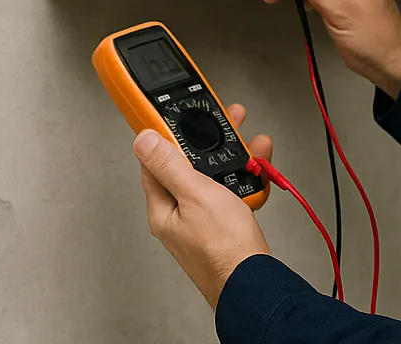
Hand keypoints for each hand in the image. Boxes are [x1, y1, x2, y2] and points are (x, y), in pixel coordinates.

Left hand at [135, 103, 273, 307]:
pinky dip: (245, 181)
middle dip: (210, 144)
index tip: (178, 116)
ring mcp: (202, 223)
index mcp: (163, 208)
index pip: (155, 161)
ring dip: (234, 160)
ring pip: (214, 179)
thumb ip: (169, 165)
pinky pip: (231, 195)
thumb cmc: (224, 250)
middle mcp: (180, 216)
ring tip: (253, 149)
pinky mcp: (224, 229)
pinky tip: (258, 175)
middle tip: (228, 124)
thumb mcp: (195, 195)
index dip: (167, 135)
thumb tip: (142, 140)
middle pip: (190, 167)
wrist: (257, 285)